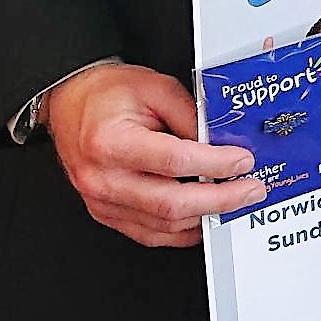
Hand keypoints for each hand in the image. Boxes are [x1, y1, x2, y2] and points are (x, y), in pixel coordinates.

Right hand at [42, 63, 265, 247]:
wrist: (71, 103)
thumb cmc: (107, 94)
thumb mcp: (156, 88)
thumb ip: (191, 115)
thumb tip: (222, 142)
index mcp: (111, 143)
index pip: (174, 162)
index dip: (215, 164)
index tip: (243, 161)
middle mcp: (103, 179)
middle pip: (170, 203)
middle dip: (220, 200)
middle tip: (250, 190)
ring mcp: (102, 201)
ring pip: (163, 224)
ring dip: (205, 216)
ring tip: (234, 201)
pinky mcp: (106, 212)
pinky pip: (148, 233)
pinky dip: (180, 230)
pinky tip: (203, 218)